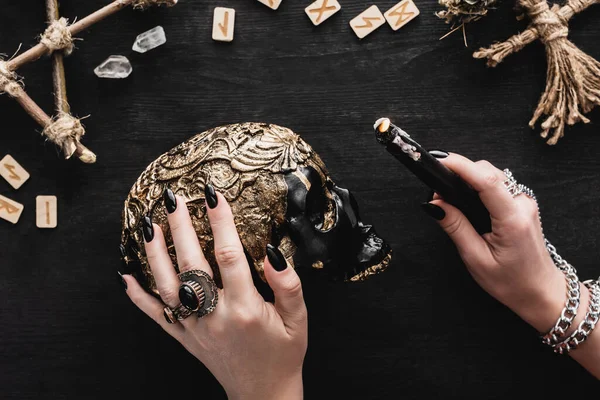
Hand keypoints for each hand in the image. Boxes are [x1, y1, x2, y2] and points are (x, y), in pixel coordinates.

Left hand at [122, 187, 307, 399]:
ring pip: (168, 287)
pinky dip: (138, 297)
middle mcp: (216, 316)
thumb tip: (270, 253)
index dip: (220, 222)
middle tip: (172, 199)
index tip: (213, 195)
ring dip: (155, 255)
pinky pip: (156, 317)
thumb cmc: (284, 353)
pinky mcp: (185, 339)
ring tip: (148, 226)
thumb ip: (287, 285)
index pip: (229, 256)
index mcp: (245, 309)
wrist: (264, 393)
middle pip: (192, 265)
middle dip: (181, 228)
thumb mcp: (299, 320)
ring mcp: (196, 329)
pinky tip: (125, 276)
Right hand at [421, 152, 585, 333]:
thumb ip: (456, 228)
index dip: (462, 166)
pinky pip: (499, 185)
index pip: (487, 182)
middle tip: (438, 193)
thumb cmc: (512, 282)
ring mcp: (525, 202)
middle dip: (461, 173)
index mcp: (512, 219)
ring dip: (470, 179)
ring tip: (449, 198)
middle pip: (489, 172)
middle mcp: (523, 205)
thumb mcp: (476, 259)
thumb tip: (434, 205)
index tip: (440, 161)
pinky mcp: (523, 204)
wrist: (541, 291)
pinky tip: (467, 201)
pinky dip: (479, 186)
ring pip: (493, 176)